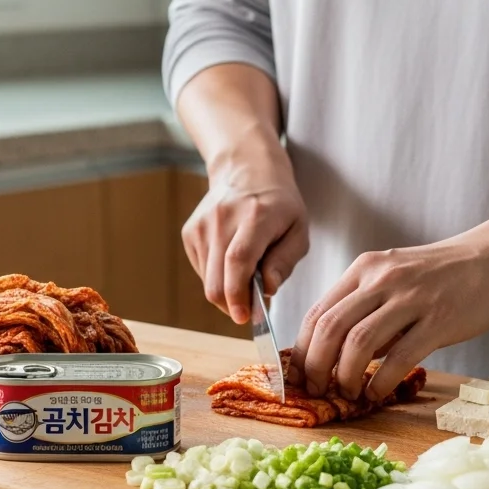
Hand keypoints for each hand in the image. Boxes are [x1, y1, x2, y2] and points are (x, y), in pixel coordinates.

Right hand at [182, 147, 308, 322]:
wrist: (246, 170)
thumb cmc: (278, 205)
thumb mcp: (298, 230)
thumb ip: (284, 262)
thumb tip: (267, 290)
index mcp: (256, 216)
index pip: (239, 260)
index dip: (238, 294)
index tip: (244, 317)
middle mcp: (223, 219)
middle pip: (217, 279)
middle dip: (232, 304)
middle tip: (251, 308)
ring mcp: (202, 225)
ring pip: (207, 281)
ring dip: (227, 292)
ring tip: (246, 275)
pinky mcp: (190, 232)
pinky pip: (202, 271)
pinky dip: (217, 277)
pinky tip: (231, 261)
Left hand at [290, 230, 488, 401]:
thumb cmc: (440, 275)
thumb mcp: (393, 278)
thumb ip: (365, 310)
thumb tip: (337, 355)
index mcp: (364, 269)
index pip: (318, 312)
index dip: (302, 349)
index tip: (298, 375)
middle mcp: (382, 279)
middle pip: (331, 328)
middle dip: (316, 366)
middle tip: (315, 390)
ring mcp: (410, 298)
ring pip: (359, 342)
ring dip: (345, 375)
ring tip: (346, 392)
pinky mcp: (438, 319)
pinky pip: (399, 357)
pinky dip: (380, 381)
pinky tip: (375, 393)